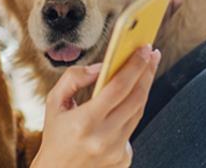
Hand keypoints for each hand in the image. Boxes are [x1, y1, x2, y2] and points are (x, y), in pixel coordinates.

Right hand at [31, 45, 161, 167]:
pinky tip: (126, 103)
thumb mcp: (54, 103)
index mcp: (84, 122)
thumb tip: (101, 66)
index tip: (144, 49)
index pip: (118, 88)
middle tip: (151, 54)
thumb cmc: (55, 135)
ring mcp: (116, 151)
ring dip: (143, 89)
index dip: (135, 66)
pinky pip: (132, 128)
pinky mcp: (123, 159)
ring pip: (138, 112)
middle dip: (146, 73)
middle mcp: (103, 138)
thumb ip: (73, 79)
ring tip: (145, 72)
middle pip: (136, 98)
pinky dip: (130, 113)